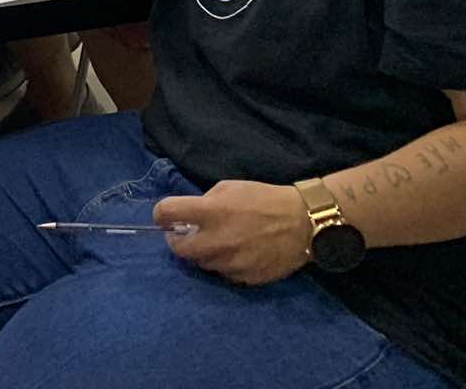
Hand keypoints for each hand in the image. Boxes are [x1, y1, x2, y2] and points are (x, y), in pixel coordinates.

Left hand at [157, 181, 313, 285]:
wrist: (303, 224)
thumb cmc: (265, 199)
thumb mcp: (230, 188)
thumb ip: (205, 202)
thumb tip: (190, 215)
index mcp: (211, 212)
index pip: (167, 213)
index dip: (161, 214)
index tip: (164, 217)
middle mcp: (217, 241)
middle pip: (178, 250)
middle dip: (177, 241)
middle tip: (184, 235)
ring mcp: (231, 263)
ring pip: (202, 264)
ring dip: (203, 253)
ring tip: (216, 243)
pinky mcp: (246, 278)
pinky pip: (225, 274)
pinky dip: (224, 264)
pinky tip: (236, 253)